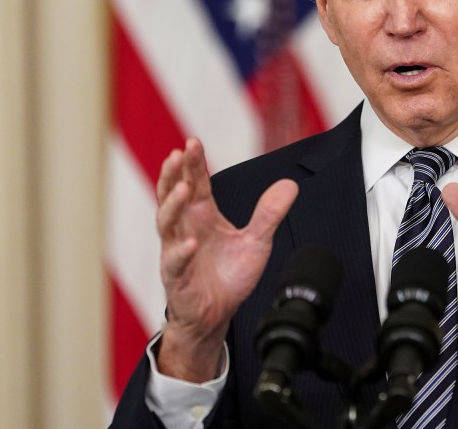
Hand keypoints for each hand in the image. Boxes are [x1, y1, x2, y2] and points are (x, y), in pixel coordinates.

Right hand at [154, 138, 297, 380]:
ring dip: (173, 205)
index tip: (193, 142)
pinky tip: (189, 242)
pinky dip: (181, 252)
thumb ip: (269, 213)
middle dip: (174, 174)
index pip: (195, 183)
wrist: (216, 315)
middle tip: (178, 153)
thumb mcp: (256, 241)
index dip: (193, 163)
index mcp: (202, 215)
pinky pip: (174, 262)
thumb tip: (290, 184)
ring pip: (166, 223)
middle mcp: (185, 228)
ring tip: (184, 188)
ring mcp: (176, 252)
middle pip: (173, 195)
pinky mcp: (176, 277)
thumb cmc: (228, 276)